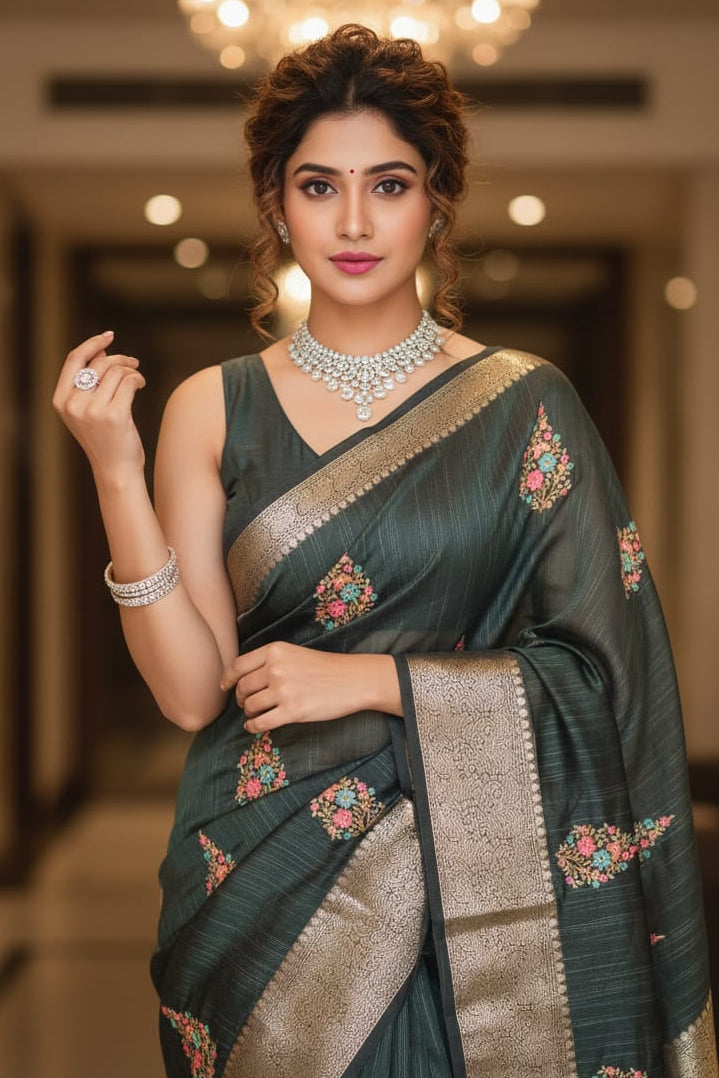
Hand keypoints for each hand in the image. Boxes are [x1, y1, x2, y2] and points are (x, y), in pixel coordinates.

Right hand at [52, 331, 146, 480]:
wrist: (115, 469)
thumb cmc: (105, 438)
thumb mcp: (87, 410)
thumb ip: (89, 383)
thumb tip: (102, 351)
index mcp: (61, 401)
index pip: (73, 360)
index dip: (91, 344)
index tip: (108, 336)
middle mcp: (73, 405)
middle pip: (99, 363)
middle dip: (119, 359)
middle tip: (133, 364)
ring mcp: (93, 410)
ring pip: (116, 372)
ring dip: (131, 371)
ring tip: (137, 380)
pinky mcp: (114, 415)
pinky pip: (129, 382)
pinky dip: (138, 379)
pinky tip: (141, 385)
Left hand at [220, 641, 401, 733]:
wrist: (353, 679)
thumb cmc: (325, 667)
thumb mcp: (294, 653)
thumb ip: (270, 661)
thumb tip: (243, 679)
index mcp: (275, 650)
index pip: (239, 665)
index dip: (228, 679)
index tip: (225, 687)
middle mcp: (276, 668)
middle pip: (242, 688)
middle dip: (241, 698)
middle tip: (245, 703)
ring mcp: (283, 690)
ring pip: (250, 706)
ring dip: (249, 712)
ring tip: (255, 713)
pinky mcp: (292, 711)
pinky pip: (260, 722)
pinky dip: (253, 726)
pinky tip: (254, 726)